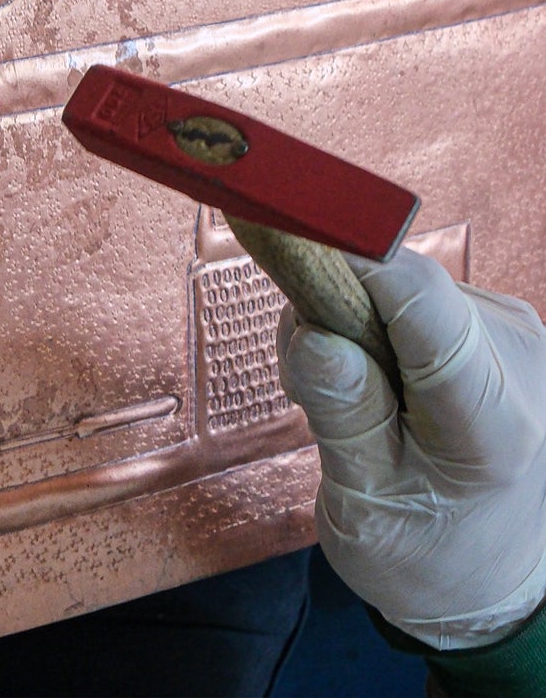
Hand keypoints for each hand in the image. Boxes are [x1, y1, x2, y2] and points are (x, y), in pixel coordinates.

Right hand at [278, 246, 545, 648]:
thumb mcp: (364, 509)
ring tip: (349, 399)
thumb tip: (312, 336)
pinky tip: (379, 382)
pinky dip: (378, 325)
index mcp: (494, 421)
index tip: (286, 224)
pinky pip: (416, 295)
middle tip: (306, 385)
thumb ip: (341, 418)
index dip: (349, 250)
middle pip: (400, 285)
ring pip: (402, 285)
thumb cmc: (428, 558)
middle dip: (332, 310)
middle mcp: (524, 365)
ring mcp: (520, 340)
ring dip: (353, 321)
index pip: (419, 299)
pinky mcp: (504, 327)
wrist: (496, 583)